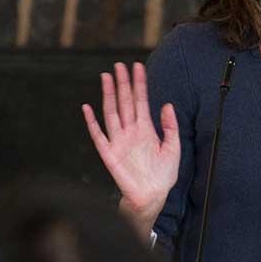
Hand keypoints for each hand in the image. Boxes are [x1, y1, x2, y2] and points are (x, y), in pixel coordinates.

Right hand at [81, 61, 179, 235]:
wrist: (152, 196)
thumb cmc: (163, 175)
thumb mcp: (173, 148)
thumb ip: (170, 127)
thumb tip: (167, 105)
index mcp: (146, 129)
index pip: (141, 101)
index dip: (139, 84)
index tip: (137, 67)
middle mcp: (131, 131)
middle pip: (125, 102)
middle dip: (122, 83)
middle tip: (119, 65)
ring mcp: (119, 141)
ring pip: (112, 112)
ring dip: (108, 95)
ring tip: (106, 77)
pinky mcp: (109, 153)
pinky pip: (98, 135)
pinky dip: (92, 122)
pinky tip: (87, 108)